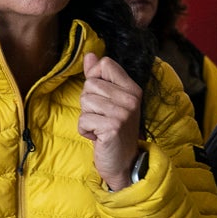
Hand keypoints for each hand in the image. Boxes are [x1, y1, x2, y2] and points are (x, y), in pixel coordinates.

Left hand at [78, 53, 143, 189]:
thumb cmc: (113, 130)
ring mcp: (123, 113)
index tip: (101, 96)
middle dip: (88, 102)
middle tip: (101, 117)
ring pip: (85, 101)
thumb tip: (90, 55)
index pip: (106, 64)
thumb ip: (99, 77)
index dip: (94, 78)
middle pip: (90, 83)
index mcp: (132, 88)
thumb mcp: (110, 101)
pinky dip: (85, 130)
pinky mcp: (112, 127)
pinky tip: (98, 137)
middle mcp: (131, 98)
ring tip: (100, 127)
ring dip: (87, 117)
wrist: (123, 162)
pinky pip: (84, 119)